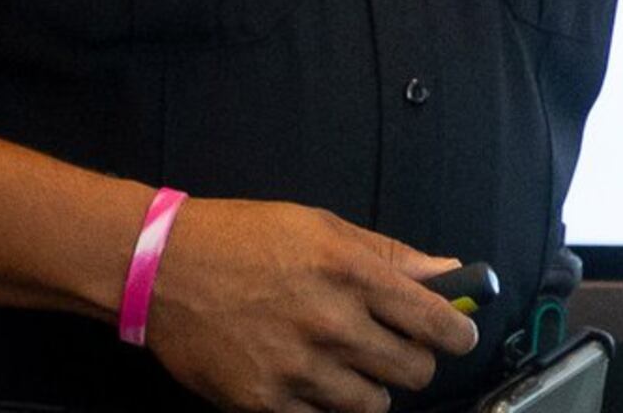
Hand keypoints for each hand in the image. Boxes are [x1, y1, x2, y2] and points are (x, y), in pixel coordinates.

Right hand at [142, 197, 480, 412]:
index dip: (458, 335)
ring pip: (373, 404)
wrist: (162, 268)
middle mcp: (331, 324)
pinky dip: (325, 405)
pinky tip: (311, 379)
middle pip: (413, 371)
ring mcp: (298, 368)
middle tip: (399, 351)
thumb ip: (390, 255)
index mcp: (352, 273)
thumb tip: (448, 272)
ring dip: (371, 388)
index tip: (459, 337)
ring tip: (351, 366)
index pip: (435, 320)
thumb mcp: (324, 227)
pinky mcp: (264, 402)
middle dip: (416, 363)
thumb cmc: (246, 238)